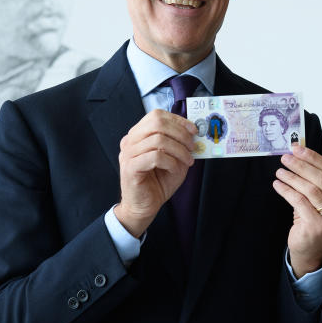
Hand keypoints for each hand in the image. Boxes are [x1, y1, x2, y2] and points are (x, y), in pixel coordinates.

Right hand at [116, 109, 196, 235]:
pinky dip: (171, 162)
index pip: (156, 115)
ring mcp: (128, 153)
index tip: (193, 130)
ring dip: (179, 150)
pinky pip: (155, 157)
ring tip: (188, 161)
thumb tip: (194, 133)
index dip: (178, 120)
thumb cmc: (158, 182)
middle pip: (157, 123)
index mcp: (139, 135)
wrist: (145, 207)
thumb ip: (180, 144)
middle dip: (180, 133)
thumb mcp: (174, 159)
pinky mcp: (130, 167)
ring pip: (158, 140)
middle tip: (192, 146)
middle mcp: (130, 141)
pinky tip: (175, 170)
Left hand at [273, 145, 321, 277]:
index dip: (314, 158)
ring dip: (292, 177)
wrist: (311, 247)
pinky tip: (278, 185)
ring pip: (311, 190)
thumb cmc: (316, 215)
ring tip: (280, 171)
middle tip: (286, 158)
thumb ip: (316, 176)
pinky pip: (299, 202)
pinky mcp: (317, 227)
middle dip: (302, 166)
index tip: (298, 149)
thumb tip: (299, 151)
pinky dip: (286, 190)